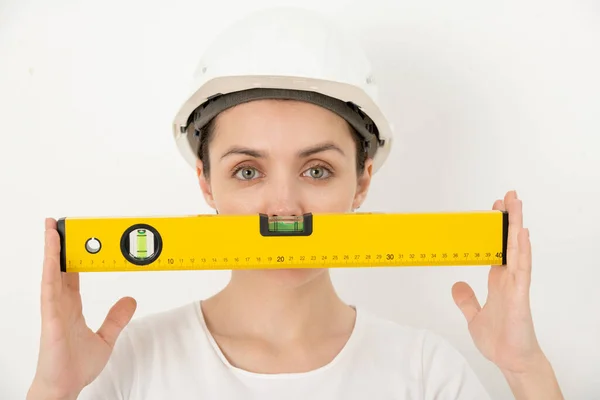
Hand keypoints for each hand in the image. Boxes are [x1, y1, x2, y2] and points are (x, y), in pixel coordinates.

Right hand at [27, 218, 136, 399]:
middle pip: (59, 268)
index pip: (72, 275)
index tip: (76, 240)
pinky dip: (50, 268)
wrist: (65, 387)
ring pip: (51, 272)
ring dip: (52, 250)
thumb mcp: (106, 337)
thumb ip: (117, 318)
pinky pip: (49, 288)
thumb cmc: (76, 366)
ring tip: (52, 228)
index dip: (72, 256)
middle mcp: (60, 304)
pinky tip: (52, 254)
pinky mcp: (50, 317)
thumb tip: (131, 299)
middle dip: (59, 246)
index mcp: (70, 307)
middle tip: (59, 224)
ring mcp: (53, 309)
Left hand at [451, 191, 562, 398]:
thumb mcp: (474, 316)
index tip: (493, 212)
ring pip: (517, 249)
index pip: (497, 249)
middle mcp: (509, 279)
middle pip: (509, 244)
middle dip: (509, 220)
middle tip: (508, 196)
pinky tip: (522, 234)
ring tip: (517, 204)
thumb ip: (467, 300)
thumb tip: (456, 285)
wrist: (511, 361)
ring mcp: (516, 285)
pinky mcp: (520, 296)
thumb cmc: (500, 340)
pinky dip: (522, 251)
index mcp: (499, 282)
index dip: (495, 231)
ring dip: (517, 226)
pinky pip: (522, 269)